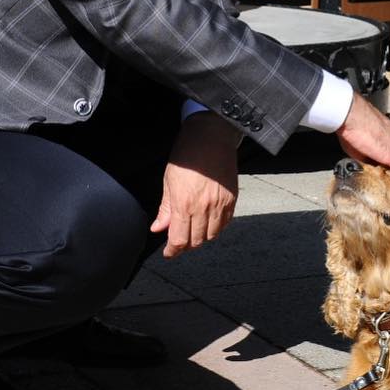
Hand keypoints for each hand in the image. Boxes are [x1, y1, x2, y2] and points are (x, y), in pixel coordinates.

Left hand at [151, 112, 239, 257]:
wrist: (211, 135)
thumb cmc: (187, 154)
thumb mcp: (168, 180)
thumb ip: (165, 208)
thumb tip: (158, 228)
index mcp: (184, 203)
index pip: (179, 239)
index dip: (172, 251)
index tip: (168, 253)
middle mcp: (204, 207)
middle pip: (196, 241)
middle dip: (185, 244)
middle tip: (178, 240)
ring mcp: (220, 204)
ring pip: (212, 235)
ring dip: (201, 237)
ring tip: (193, 230)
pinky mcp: (232, 199)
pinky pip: (225, 223)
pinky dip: (216, 227)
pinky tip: (208, 221)